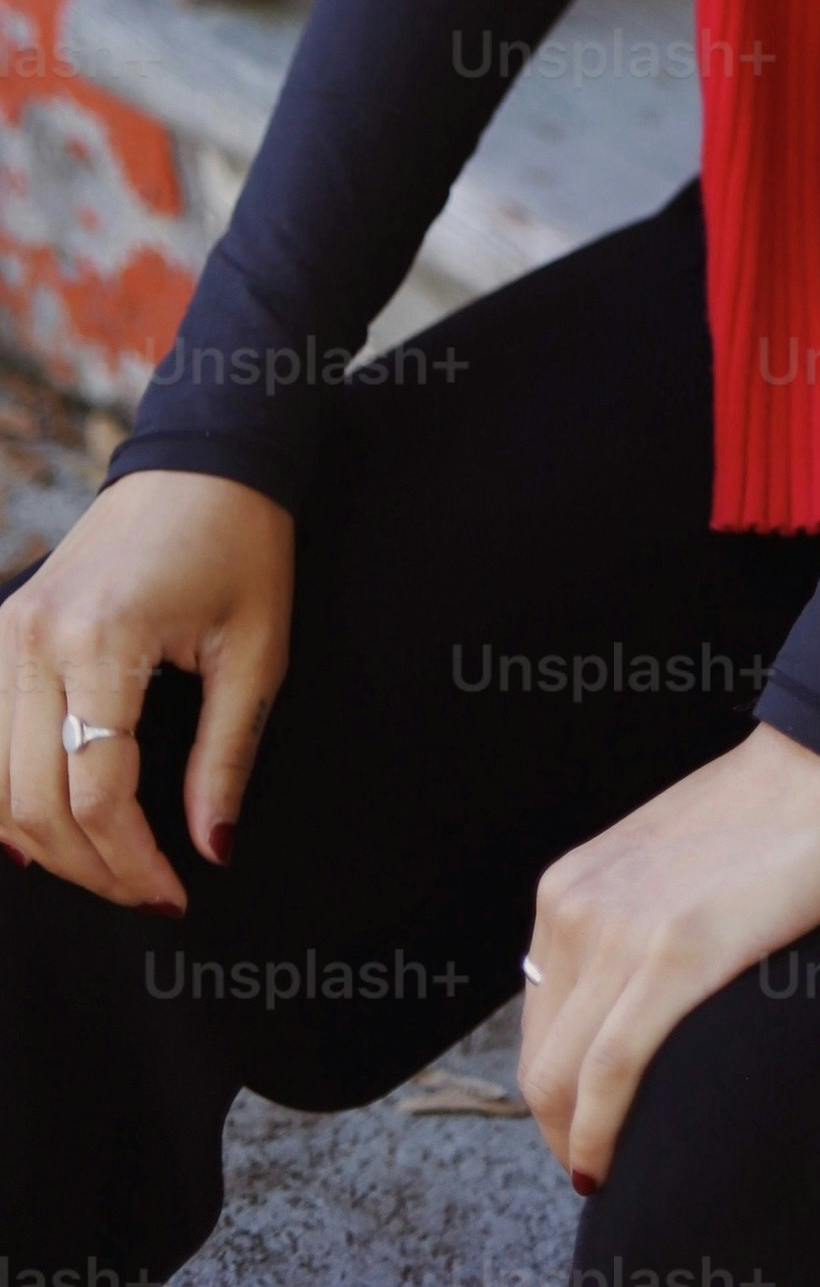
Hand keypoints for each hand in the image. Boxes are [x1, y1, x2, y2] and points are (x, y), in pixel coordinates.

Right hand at [1, 469, 293, 908]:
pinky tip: (45, 828)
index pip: (96, 793)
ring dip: (42, 843)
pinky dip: (5, 796)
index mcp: (103, 638)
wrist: (202, 460)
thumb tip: (210, 848)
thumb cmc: (241, 542)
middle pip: (33, 801)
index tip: (172, 895)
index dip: (131, 863)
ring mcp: (6, 632)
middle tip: (143, 893)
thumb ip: (225, 754)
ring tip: (105, 868)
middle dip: (89, 867)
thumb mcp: (258, 648)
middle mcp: (36, 638)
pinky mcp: (2, 629)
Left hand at [519, 723, 819, 1191]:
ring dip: (576, 1142)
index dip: (556, 1089)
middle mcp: (575, 908)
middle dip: (559, 1128)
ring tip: (611, 1172)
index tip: (587, 1123)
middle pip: (539, 1059)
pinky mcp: (673, 955)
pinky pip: (609, 1072)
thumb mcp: (665, 864)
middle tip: (602, 1165)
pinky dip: (599, 1133)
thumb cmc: (770, 815)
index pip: (537, 1020)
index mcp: (571, 887)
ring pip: (560, 1077)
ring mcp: (619, 930)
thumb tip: (628, 999)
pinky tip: (608, 1165)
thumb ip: (631, 921)